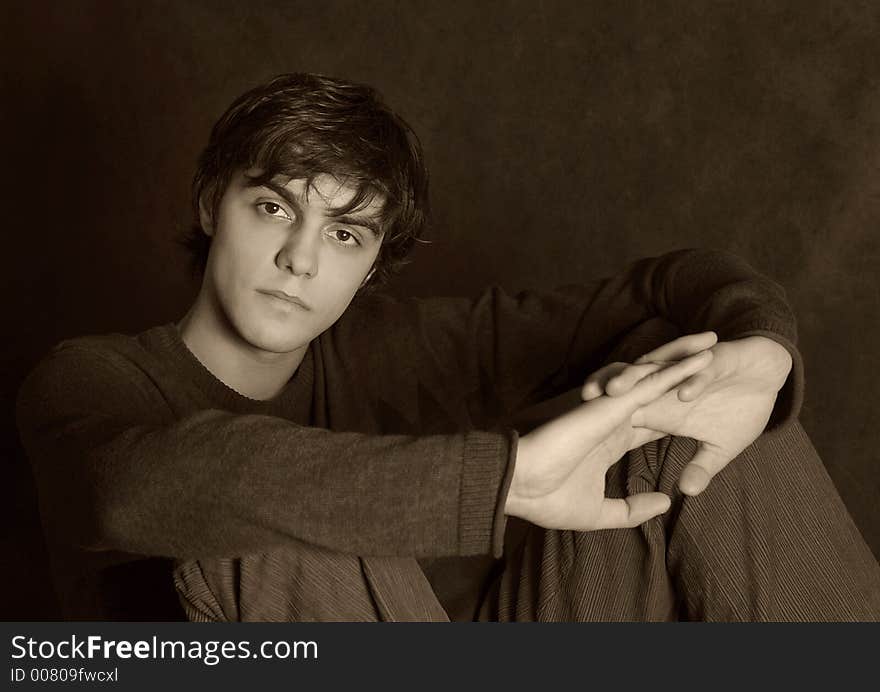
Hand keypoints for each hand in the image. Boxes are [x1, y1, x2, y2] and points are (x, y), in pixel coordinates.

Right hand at [506, 349, 713, 530]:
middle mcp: (616, 417)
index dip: (675, 409)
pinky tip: (703, 357)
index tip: (700, 402)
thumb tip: (666, 503)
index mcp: (611, 439)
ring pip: (658, 377)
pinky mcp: (614, 402)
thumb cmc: (548, 499)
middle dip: (684, 371)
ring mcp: (615, 407)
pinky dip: (680, 368)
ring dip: (686, 358)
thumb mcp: (600, 512)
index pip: (652, 421)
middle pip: (657, 389)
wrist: (521, 486)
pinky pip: (654, 381)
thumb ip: (633, 508)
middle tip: (714, 358)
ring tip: (714, 342)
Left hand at [585, 333, 792, 495]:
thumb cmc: (741, 408)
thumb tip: (686, 492)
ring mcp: (690, 370)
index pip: (624, 410)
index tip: (577, 434)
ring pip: (657, 372)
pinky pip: (701, 372)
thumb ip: (701, 466)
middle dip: (606, 390)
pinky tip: (684, 393)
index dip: (602, 419)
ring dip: (637, 380)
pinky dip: (693, 381)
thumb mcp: (721, 445)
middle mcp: (670, 385)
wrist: (770, 373)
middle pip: (630, 384)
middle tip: (582, 401)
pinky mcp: (717, 360)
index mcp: (663, 406)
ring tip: (617, 390)